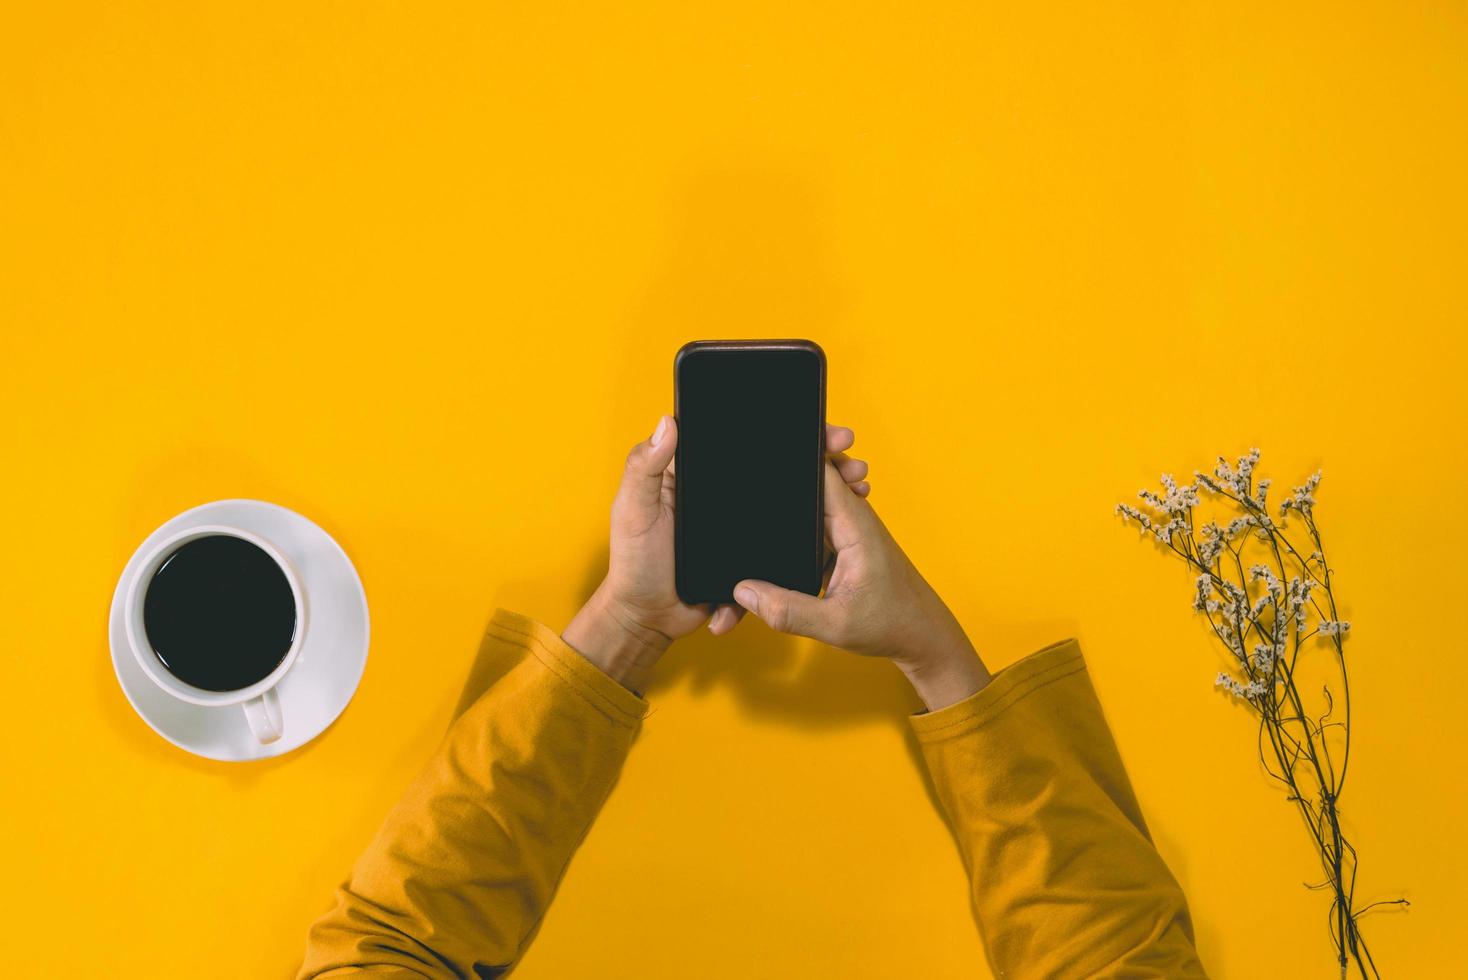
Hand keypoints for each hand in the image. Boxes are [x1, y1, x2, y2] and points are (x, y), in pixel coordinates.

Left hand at [563, 416, 869, 693]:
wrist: (647, 619)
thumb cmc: (633, 560)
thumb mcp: (633, 508)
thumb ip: (644, 467)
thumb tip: (669, 422)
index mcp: (700, 473)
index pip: (748, 441)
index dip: (785, 431)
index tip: (821, 428)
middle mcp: (727, 493)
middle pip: (780, 469)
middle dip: (821, 461)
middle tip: (852, 458)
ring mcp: (744, 525)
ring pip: (792, 505)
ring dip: (829, 497)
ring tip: (860, 488)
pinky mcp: (754, 556)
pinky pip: (786, 548)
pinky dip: (813, 544)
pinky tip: (837, 539)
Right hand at [731, 457, 991, 710]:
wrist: (923, 636)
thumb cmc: (891, 625)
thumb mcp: (835, 626)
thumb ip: (788, 611)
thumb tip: (743, 592)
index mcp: (853, 524)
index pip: (822, 468)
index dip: (795, 456)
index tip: (761, 457)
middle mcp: (850, 518)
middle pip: (812, 477)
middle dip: (785, 473)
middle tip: (746, 480)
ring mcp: (846, 529)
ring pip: (810, 500)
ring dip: (788, 498)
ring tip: (750, 498)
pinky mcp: (841, 543)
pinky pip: (813, 522)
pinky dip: (794, 523)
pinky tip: (771, 533)